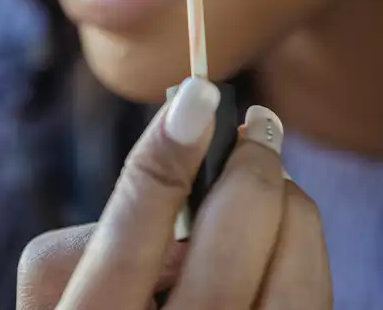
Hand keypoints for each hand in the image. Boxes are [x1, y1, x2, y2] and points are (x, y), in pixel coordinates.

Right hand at [17, 77, 332, 308]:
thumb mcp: (71, 291)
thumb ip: (111, 236)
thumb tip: (190, 162)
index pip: (130, 238)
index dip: (166, 158)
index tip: (199, 94)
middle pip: (225, 255)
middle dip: (251, 173)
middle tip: (259, 128)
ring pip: (291, 278)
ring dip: (290, 207)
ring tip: (272, 178)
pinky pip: (311, 297)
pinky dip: (302, 248)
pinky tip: (282, 230)